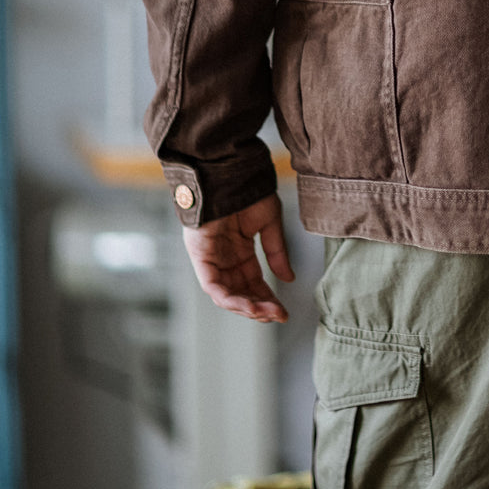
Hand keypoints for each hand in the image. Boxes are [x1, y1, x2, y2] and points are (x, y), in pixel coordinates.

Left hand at [181, 192, 294, 321]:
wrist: (230, 172)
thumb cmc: (248, 191)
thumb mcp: (269, 223)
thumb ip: (277, 252)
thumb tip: (288, 279)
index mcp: (240, 250)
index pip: (253, 282)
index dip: (268, 298)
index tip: (284, 312)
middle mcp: (224, 258)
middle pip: (241, 292)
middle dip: (260, 307)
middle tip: (278, 315)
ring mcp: (211, 259)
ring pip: (226, 294)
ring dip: (247, 307)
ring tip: (267, 313)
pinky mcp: (200, 257)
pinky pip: (213, 285)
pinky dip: (230, 298)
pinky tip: (249, 305)